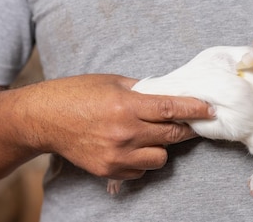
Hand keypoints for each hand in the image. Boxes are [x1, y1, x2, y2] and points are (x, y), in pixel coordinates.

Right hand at [29, 74, 214, 180]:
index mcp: (125, 105)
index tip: (209, 109)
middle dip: (186, 128)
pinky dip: (143, 159)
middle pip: (171, 135)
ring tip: (152, 134)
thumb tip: (167, 93)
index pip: (171, 108)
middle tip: (191, 122)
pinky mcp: (108, 170)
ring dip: (162, 146)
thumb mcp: (111, 82)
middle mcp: (124, 132)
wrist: (43, 118)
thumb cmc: (75, 94)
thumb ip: (141, 89)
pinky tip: (133, 146)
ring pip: (160, 157)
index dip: (194, 108)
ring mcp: (117, 154)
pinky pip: (141, 169)